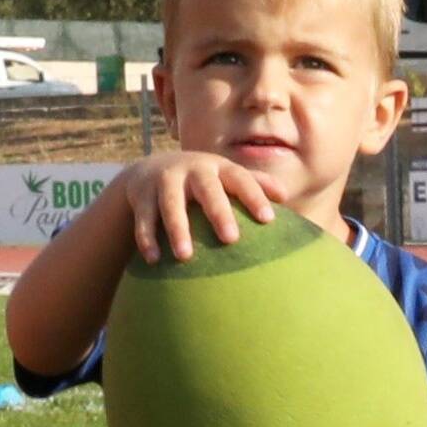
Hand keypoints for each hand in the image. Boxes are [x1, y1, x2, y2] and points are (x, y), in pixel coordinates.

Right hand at [118, 149, 276, 263]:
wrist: (152, 169)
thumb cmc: (202, 181)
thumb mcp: (225, 176)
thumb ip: (254, 183)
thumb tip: (285, 197)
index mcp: (217, 168)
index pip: (240, 179)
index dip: (254, 197)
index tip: (269, 220)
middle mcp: (192, 170)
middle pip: (207, 189)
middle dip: (218, 212)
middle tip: (231, 239)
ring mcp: (165, 181)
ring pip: (170, 204)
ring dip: (177, 229)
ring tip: (185, 256)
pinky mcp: (142, 194)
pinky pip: (144, 218)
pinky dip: (146, 238)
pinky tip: (153, 259)